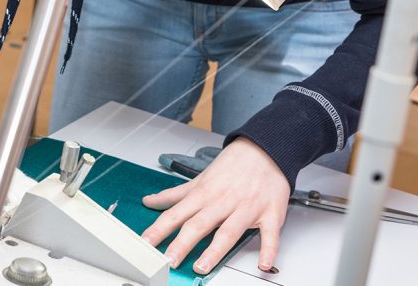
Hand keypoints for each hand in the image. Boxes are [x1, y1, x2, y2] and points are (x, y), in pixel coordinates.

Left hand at [141, 138, 288, 273]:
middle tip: (169, 260)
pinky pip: (270, 234)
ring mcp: (247, 208)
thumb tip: (150, 202)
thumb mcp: (199, 179)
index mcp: (204, 194)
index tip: (147, 243)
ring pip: (229, 231)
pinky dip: (268, 249)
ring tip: (202, 266)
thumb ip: (174, 195)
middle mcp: (222, 202)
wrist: (265, 150)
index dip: (159, 229)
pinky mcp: (270, 214)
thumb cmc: (231, 166)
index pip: (176, 214)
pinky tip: (263, 264)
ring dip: (215, 250)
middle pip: (199, 224)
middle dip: (182, 243)